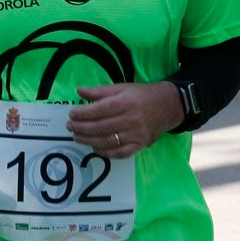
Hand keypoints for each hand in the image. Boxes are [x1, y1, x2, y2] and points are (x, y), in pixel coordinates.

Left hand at [67, 81, 185, 158]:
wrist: (169, 106)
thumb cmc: (142, 95)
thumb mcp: (122, 87)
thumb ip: (100, 91)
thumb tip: (79, 91)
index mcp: (126, 102)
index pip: (99, 110)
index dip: (83, 113)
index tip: (72, 114)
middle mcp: (131, 119)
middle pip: (101, 127)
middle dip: (82, 128)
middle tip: (70, 127)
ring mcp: (136, 134)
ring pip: (108, 141)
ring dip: (89, 140)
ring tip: (77, 137)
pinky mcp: (140, 145)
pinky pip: (120, 153)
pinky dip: (105, 152)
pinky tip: (94, 147)